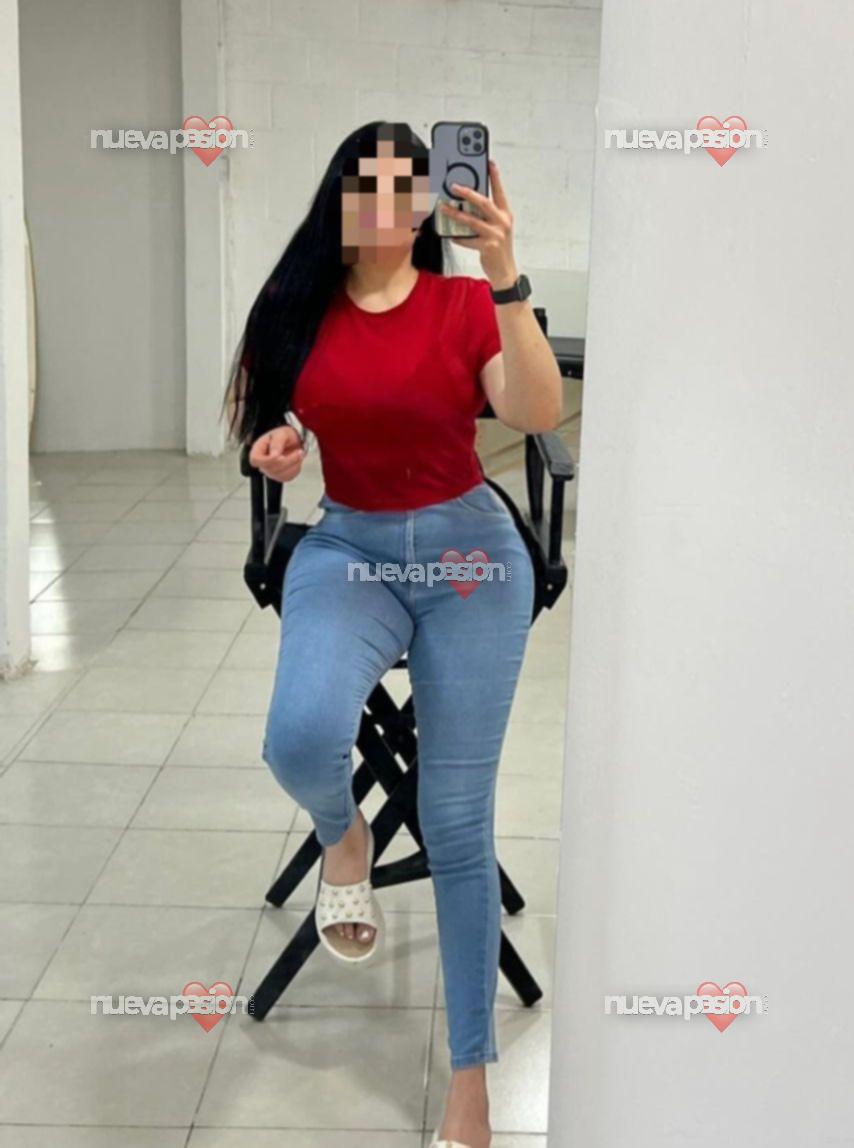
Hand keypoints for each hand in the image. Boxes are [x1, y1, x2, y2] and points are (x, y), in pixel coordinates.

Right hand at [248, 425, 304, 482]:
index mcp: (258, 449)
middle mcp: (262, 462)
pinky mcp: (279, 476)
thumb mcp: (281, 434)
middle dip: (287, 461)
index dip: (268, 460)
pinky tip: (296, 461)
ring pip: (280, 475)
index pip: (255, 460)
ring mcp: (270, 471)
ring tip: (299, 454)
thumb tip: (274, 455)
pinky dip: (295, 469)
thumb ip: (277, 443)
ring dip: (293, 465)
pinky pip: (287, 477)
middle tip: (299, 452)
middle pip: (270, 469)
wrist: (292, 441)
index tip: (281, 456)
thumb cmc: (284, 436)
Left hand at [439, 159, 517, 289]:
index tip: (488, 163)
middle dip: (468, 192)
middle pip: (484, 202)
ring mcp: (496, 234)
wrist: (505, 272)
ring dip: (456, 214)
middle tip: (454, 186)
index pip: (499, 191)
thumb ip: (487, 215)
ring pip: (472, 220)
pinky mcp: (488, 247)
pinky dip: (457, 236)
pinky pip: (468, 239)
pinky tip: (450, 234)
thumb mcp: (498, 228)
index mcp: (505, 214)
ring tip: (444, 208)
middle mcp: (502, 222)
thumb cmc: (499, 248)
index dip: (494, 177)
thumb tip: (468, 203)